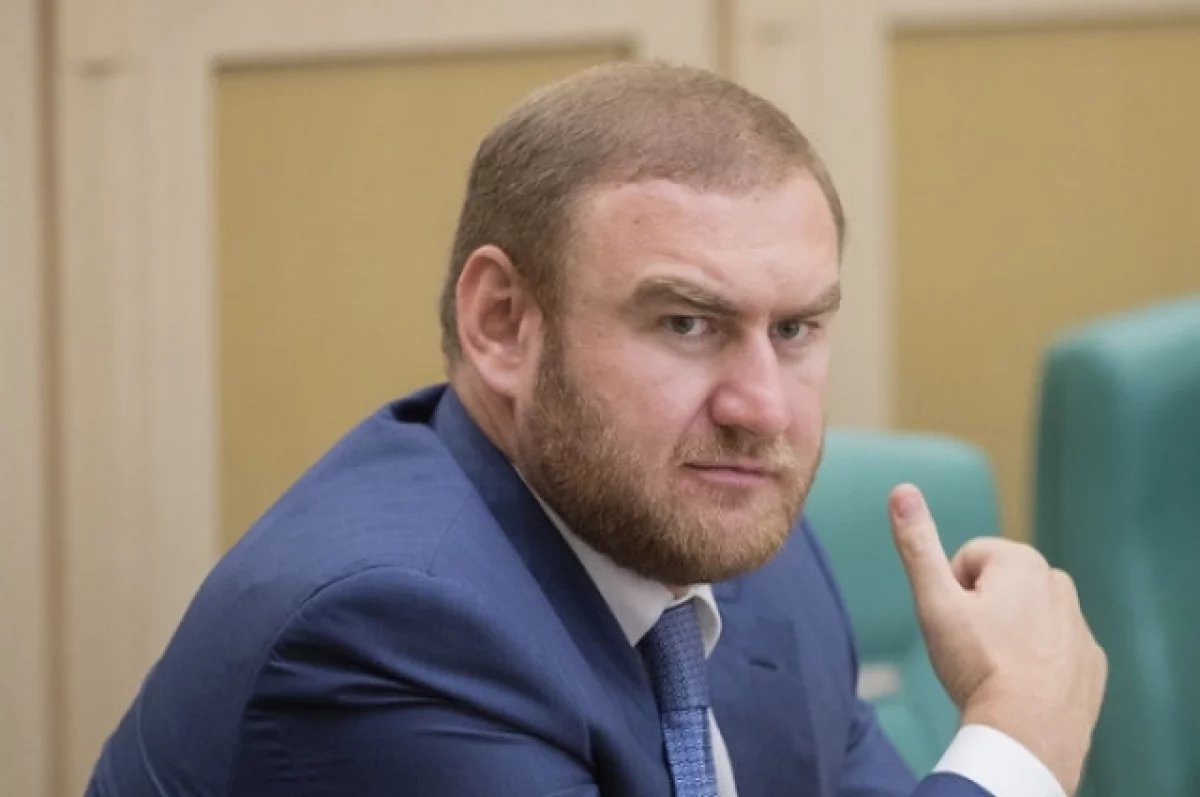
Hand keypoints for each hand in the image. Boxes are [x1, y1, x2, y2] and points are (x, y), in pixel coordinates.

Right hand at [887, 483, 1106, 795]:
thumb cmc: (977, 665)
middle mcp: (1058, 583)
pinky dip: (1035, 663)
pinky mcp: (1090, 661)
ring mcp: (1079, 624)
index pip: (965, 560)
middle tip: (970, 650)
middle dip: (979, 611)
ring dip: (1006, 635)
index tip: (955, 625)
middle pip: (996, 585)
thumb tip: (902, 490)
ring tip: (994, 670)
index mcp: (1020, 561)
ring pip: (1024, 617)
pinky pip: (1052, 649)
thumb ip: (917, 544)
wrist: (1027, 736)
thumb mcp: (934, 601)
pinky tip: (1022, 687)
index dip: (949, 592)